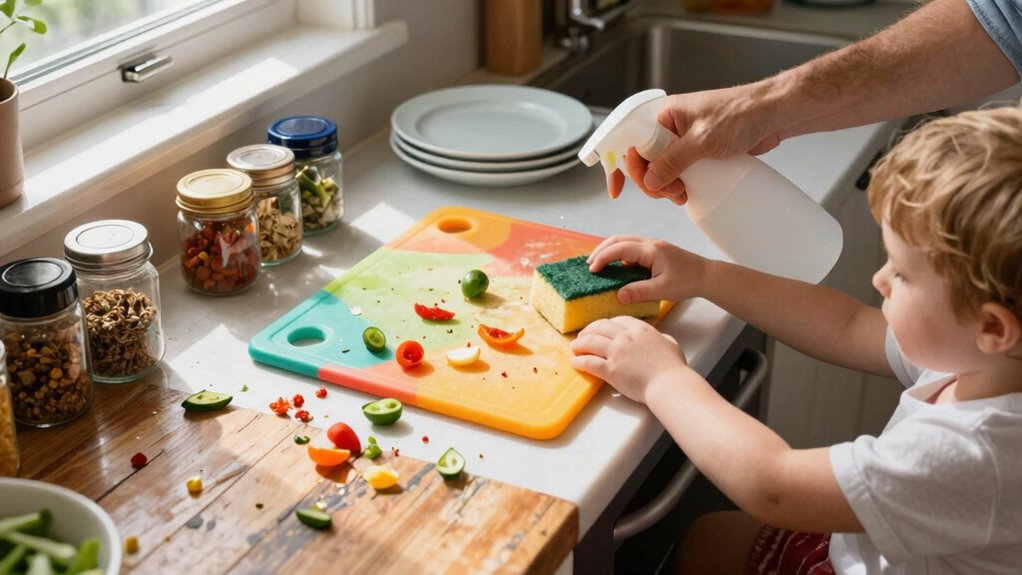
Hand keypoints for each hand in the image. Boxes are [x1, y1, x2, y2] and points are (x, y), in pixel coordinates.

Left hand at [570, 316, 688, 403]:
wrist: (668, 384)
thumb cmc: (672, 367)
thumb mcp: (670, 344)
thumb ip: (662, 338)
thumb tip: (661, 339)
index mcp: (640, 329)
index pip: (617, 320)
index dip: (605, 324)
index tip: (600, 328)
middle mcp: (625, 337)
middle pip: (600, 327)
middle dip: (588, 330)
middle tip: (582, 336)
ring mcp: (616, 352)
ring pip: (591, 342)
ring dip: (579, 344)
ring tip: (574, 348)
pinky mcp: (610, 369)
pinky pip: (589, 362)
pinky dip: (580, 362)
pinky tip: (575, 363)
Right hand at [587, 235, 708, 304]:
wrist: (707, 275)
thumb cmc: (688, 281)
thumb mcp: (663, 289)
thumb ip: (640, 292)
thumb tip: (619, 296)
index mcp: (651, 250)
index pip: (620, 249)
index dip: (603, 257)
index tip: (592, 269)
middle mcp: (650, 244)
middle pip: (618, 239)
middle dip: (601, 250)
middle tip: (589, 265)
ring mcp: (652, 246)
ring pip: (624, 242)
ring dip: (609, 251)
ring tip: (598, 265)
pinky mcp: (654, 251)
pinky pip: (631, 249)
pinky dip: (619, 255)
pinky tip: (616, 268)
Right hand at [606, 83, 783, 199]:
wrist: (775, 114)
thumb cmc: (742, 114)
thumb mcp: (702, 141)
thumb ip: (673, 161)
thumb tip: (650, 180)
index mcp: (666, 114)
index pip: (632, 141)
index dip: (623, 165)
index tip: (617, 188)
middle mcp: (673, 126)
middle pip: (646, 160)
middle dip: (652, 181)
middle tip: (669, 193)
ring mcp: (687, 140)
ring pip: (663, 168)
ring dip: (667, 186)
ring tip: (681, 195)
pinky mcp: (702, 151)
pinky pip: (682, 171)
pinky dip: (681, 184)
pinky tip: (688, 193)